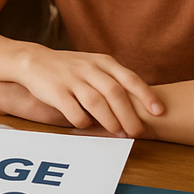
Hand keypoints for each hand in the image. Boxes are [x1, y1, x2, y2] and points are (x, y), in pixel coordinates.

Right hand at [0, 48, 162, 137]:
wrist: (34, 61)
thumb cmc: (70, 68)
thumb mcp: (94, 65)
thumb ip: (114, 80)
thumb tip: (141, 107)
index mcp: (102, 62)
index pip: (129, 78)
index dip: (146, 96)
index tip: (158, 112)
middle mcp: (88, 69)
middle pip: (115, 93)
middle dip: (129, 115)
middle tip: (137, 132)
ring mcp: (71, 79)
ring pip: (96, 102)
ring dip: (110, 120)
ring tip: (118, 133)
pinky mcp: (55, 91)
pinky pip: (73, 110)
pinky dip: (83, 121)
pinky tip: (87, 126)